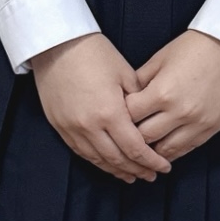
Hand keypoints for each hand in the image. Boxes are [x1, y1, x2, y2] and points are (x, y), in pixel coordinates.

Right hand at [29, 33, 173, 183]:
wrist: (56, 44)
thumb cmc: (93, 52)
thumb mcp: (125, 74)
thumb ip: (138, 102)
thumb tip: (149, 122)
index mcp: (110, 112)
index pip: (135, 148)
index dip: (151, 161)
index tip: (163, 167)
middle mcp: (89, 126)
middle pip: (117, 159)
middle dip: (137, 170)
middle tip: (151, 176)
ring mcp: (71, 128)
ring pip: (97, 159)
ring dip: (116, 170)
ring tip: (131, 176)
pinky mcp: (59, 126)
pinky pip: (81, 152)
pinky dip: (97, 161)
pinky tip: (107, 164)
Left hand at [122, 29, 219, 160]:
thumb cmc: (194, 47)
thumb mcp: (160, 59)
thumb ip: (139, 81)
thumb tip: (123, 99)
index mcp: (162, 92)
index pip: (130, 117)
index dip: (119, 117)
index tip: (117, 117)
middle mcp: (180, 112)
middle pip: (144, 138)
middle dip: (132, 137)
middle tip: (126, 136)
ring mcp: (198, 123)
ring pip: (165, 151)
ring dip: (152, 150)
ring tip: (143, 147)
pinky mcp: (212, 128)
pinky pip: (187, 149)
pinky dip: (173, 151)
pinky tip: (163, 147)